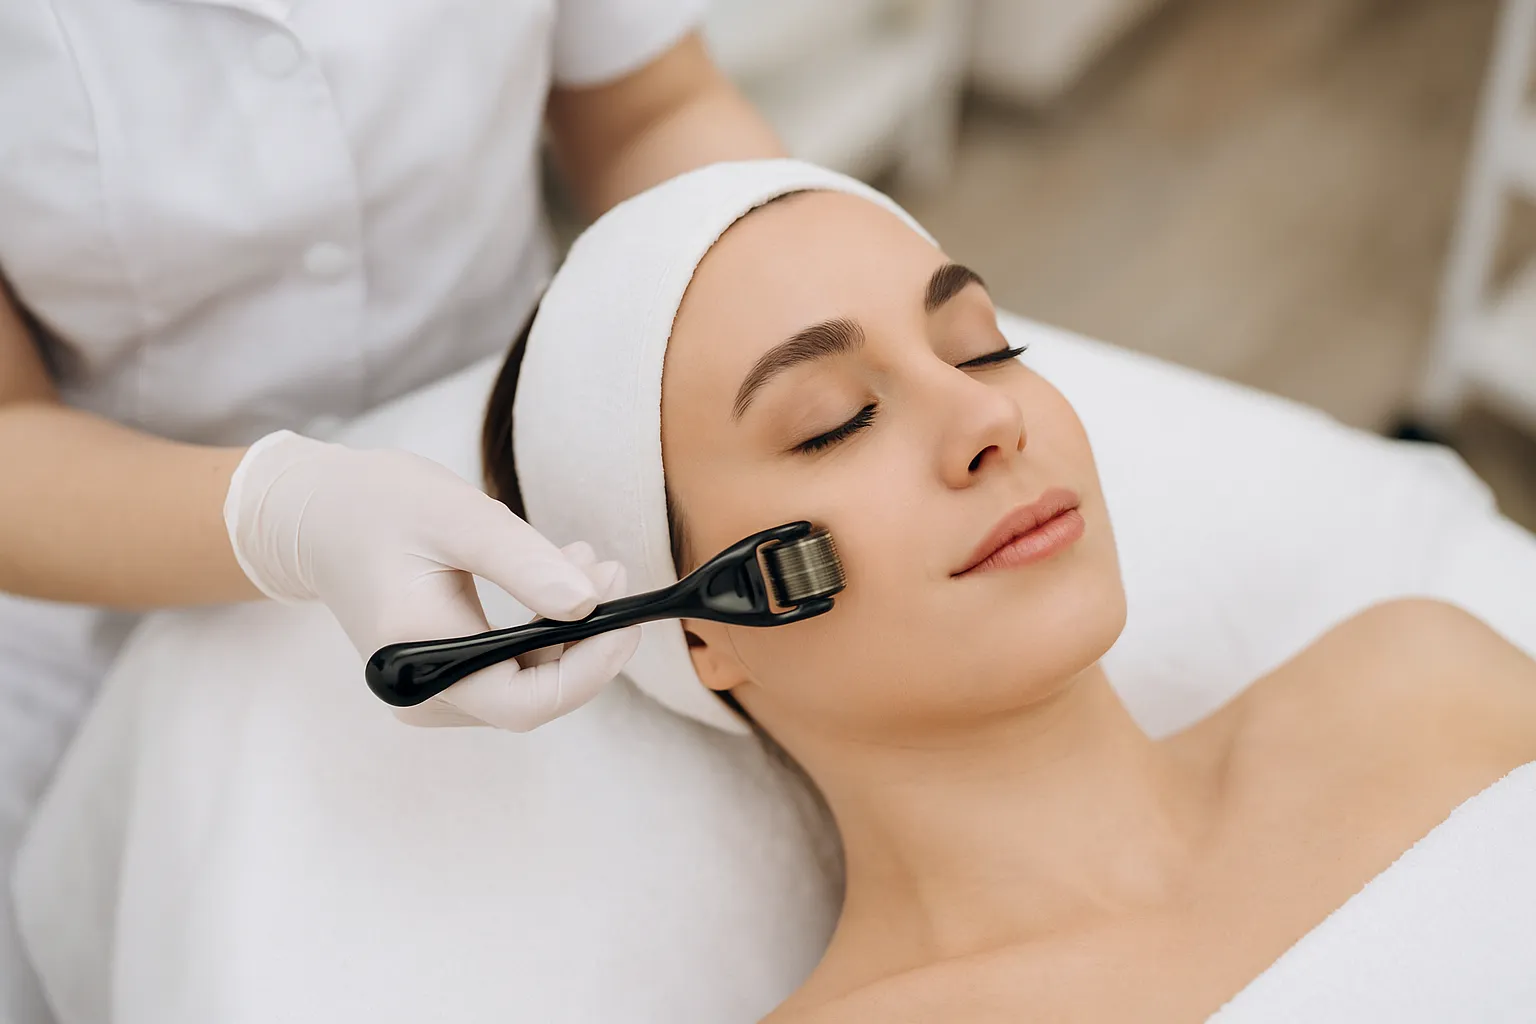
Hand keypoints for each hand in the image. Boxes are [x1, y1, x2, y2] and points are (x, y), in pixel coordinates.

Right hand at [223, 430, 639, 729]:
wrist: (315, 512)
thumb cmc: (377, 506)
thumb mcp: (458, 517)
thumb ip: (524, 562)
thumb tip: (588, 604)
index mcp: (417, 659)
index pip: (523, 702)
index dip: (589, 669)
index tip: (628, 620)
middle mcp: (420, 693)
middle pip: (530, 696)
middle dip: (584, 641)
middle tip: (612, 572)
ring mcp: (428, 690)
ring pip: (523, 682)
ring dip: (567, 631)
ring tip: (588, 562)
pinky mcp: (439, 673)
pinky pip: (506, 667)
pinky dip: (541, 628)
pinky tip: (560, 578)